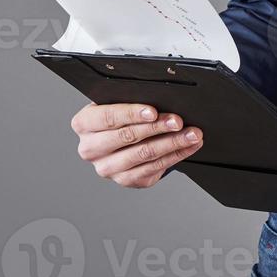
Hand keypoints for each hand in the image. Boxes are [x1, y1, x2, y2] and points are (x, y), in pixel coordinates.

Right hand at [71, 102, 203, 187]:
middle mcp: (91, 149)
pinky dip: (175, 156)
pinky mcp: (125, 180)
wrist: (118, 140)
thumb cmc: (119, 116)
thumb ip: (130, 100)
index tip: (153, 111)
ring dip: (172, 143)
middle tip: (178, 121)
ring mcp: (108, 168)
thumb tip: (161, 96)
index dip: (132, 113)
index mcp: (84, 124)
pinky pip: (154, 168)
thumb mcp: (116, 103)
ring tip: (191, 134)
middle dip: (158, 127)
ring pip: (144, 154)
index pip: (108, 117)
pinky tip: (188, 147)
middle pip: (128, 136)